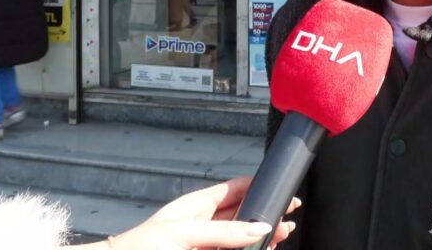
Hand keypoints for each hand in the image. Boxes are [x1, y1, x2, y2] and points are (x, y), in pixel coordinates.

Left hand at [99, 177, 299, 249]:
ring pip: (240, 238)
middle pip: (242, 216)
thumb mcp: (187, 233)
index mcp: (197, 205)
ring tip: (281, 237)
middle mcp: (204, 224)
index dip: (258, 187)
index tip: (280, 190)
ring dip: (260, 238)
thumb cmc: (143, 247)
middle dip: (265, 216)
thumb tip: (258, 227)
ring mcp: (205, 244)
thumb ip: (225, 231)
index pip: (234, 189)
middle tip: (289, 217)